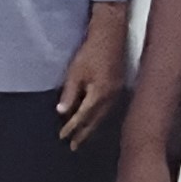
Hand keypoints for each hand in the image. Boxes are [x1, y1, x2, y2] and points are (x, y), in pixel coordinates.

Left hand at [57, 5, 130, 148]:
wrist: (111, 35)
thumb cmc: (90, 51)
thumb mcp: (75, 72)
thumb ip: (69, 93)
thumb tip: (62, 112)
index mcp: (99, 94)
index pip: (83, 117)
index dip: (72, 128)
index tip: (62, 138)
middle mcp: (111, 98)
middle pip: (95, 121)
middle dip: (83, 134)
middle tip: (73, 146)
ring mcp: (117, 93)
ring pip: (103, 117)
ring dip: (91, 128)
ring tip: (82, 138)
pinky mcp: (119, 88)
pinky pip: (107, 109)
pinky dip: (99, 118)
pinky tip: (94, 120)